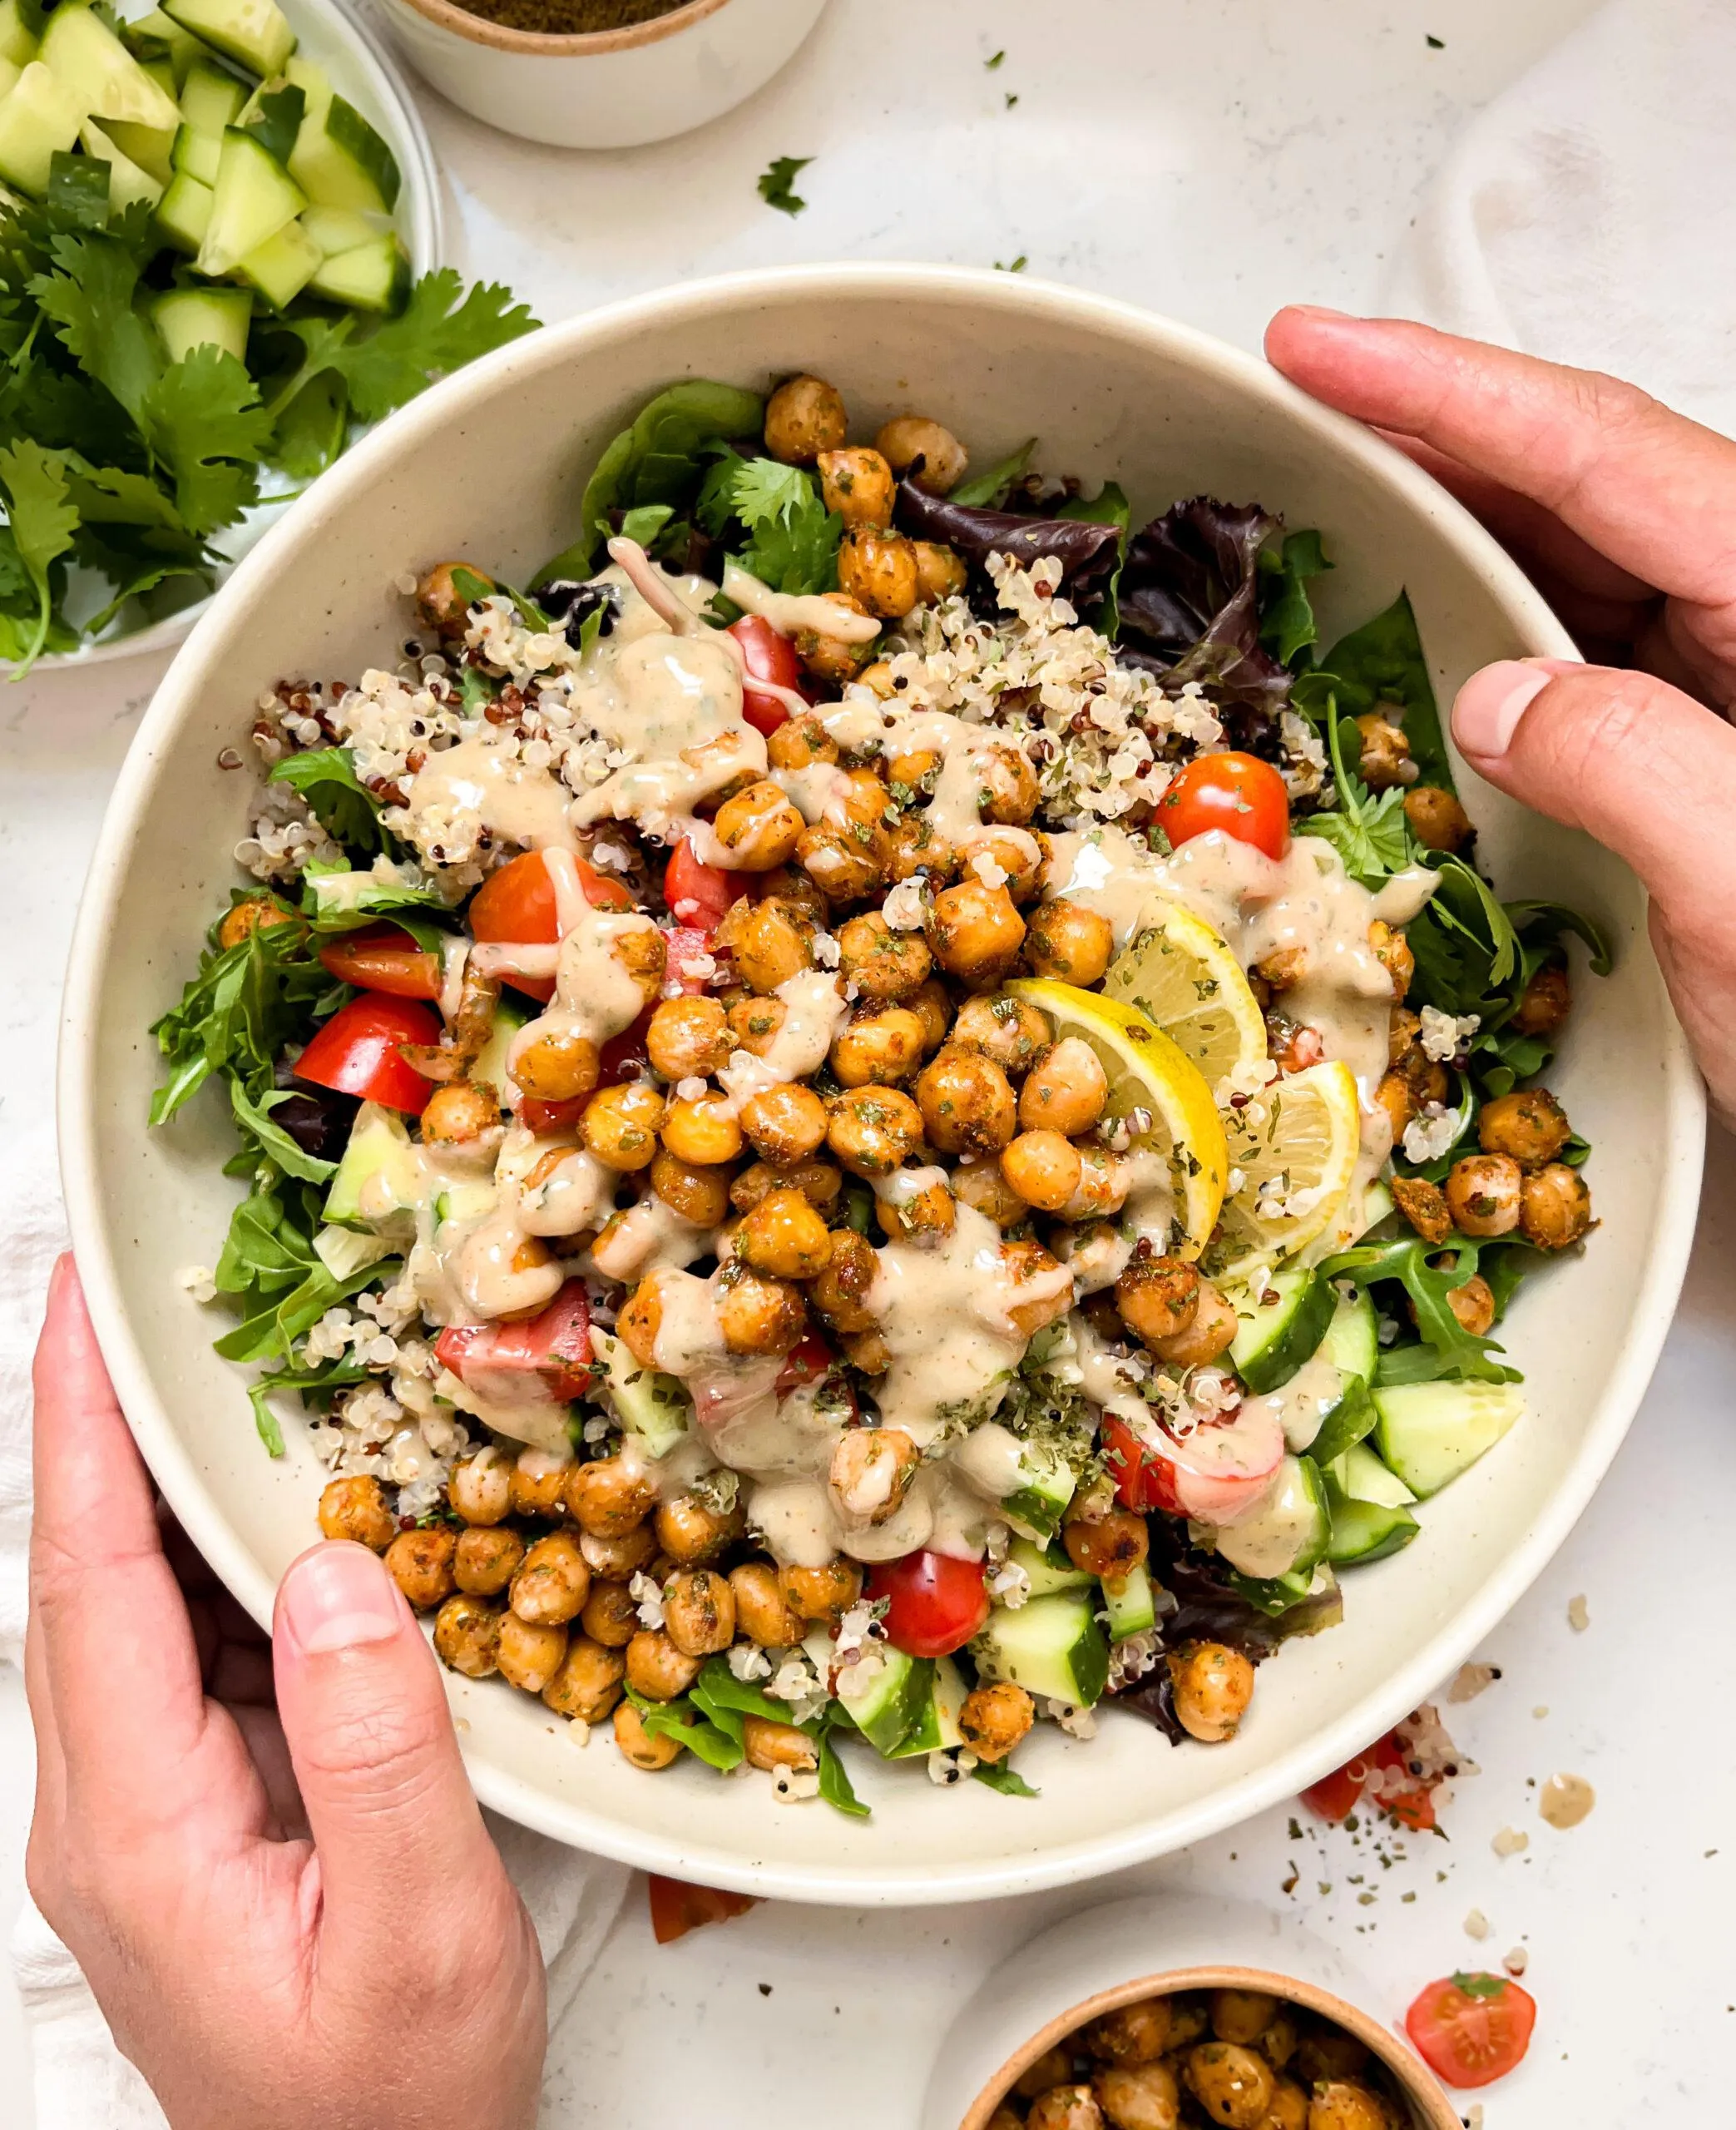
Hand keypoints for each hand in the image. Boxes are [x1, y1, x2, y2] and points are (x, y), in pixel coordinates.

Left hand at [25, 1257, 547, 2129]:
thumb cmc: (389, 2116)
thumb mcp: (419, 1938)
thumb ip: (379, 1753)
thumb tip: (341, 1577)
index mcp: (138, 1827)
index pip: (84, 1580)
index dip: (80, 1425)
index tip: (81, 1305)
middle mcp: (112, 1810)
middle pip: (88, 1573)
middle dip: (111, 1420)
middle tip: (156, 1297)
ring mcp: (145, 1816)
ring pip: (137, 1606)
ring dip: (172, 1484)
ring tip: (230, 1377)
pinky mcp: (192, 1816)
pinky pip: (190, 1653)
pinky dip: (225, 1560)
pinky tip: (290, 1523)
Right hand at [1266, 307, 1735, 1124]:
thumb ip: (1629, 760)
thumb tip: (1497, 698)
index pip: (1606, 454)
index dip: (1449, 390)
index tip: (1320, 348)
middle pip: (1591, 483)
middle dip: (1442, 437)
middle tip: (1304, 403)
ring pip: (1585, 566)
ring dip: (1460, 535)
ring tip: (1343, 506)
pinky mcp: (1712, 751)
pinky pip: (1588, 660)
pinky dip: (1495, 637)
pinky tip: (1433, 642)